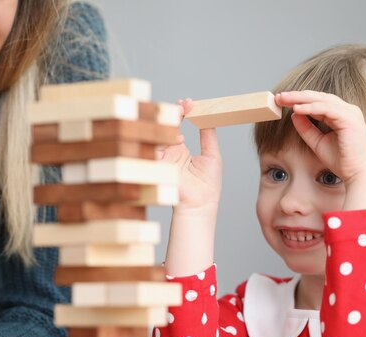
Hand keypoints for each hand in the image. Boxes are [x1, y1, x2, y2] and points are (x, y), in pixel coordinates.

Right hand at [158, 98, 221, 213]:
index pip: (176, 126)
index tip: (188, 103)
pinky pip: (154, 147)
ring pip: (159, 133)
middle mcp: (168, 152)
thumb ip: (208, 135)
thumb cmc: (208, 186)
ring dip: (170, 122)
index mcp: (180, 150)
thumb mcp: (211, 154)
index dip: (182, 113)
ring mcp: (161, 158)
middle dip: (173, 112)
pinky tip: (178, 138)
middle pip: (166, 126)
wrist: (201, 205)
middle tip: (184, 104)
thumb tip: (208, 117)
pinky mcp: (157, 165)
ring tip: (181, 113)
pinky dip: (165, 139)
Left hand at [275, 90, 365, 209]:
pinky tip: (297, 108)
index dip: (299, 100)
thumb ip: (306, 128)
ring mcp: (350, 113)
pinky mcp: (349, 119)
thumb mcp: (317, 142)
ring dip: (301, 98)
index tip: (281, 101)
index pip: (318, 102)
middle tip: (279, 96)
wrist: (357, 173)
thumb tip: (294, 114)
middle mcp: (347, 110)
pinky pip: (327, 109)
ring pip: (322, 99)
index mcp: (341, 114)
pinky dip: (311, 108)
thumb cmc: (342, 160)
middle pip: (318, 97)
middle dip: (297, 95)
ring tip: (285, 99)